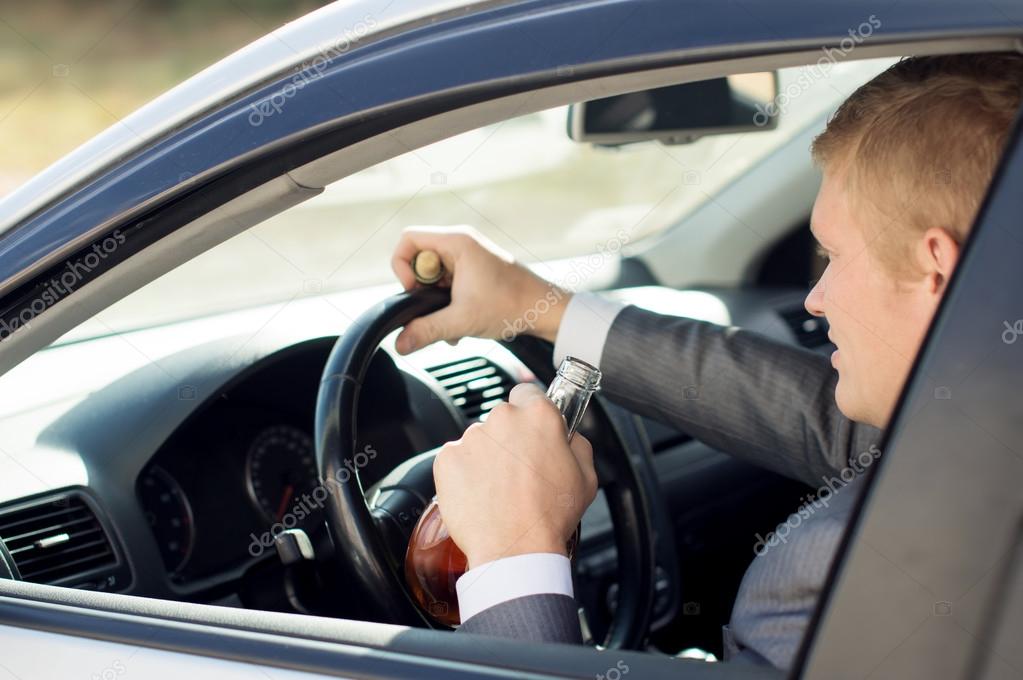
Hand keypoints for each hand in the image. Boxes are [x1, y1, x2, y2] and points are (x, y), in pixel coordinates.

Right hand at [390, 225, 570, 352]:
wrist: (545, 309)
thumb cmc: (511, 305)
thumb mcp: (463, 320)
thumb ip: (427, 330)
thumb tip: (400, 343)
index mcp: (457, 242)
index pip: (409, 239)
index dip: (402, 266)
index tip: (415, 291)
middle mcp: (461, 242)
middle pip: (419, 258)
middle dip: (422, 289)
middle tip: (436, 308)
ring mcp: (468, 256)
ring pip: (433, 274)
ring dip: (436, 301)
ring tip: (452, 321)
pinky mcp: (474, 270)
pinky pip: (447, 282)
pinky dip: (448, 302)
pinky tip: (460, 322)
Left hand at [433, 382, 597, 569]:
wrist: (515, 549)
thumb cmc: (550, 516)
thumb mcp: (587, 477)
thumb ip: (578, 444)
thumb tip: (569, 436)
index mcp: (538, 415)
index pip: (528, 392)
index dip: (530, 411)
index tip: (530, 429)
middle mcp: (502, 418)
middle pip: (502, 419)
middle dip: (509, 440)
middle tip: (519, 472)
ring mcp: (472, 438)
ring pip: (479, 441)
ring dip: (486, 459)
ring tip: (499, 491)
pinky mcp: (447, 459)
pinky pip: (456, 461)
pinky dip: (464, 475)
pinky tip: (480, 496)